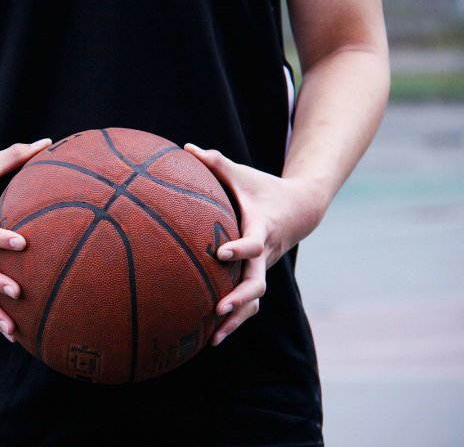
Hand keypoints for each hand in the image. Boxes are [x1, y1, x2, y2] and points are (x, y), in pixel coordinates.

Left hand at [184, 144, 329, 345]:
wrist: (299, 208)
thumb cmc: (263, 188)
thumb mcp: (242, 173)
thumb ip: (216, 162)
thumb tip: (186, 147)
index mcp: (261, 228)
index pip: (253, 243)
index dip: (240, 248)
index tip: (221, 253)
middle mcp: (265, 254)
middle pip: (258, 282)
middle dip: (239, 297)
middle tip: (218, 308)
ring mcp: (263, 268)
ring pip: (254, 300)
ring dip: (237, 320)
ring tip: (213, 338)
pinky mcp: (257, 276)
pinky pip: (249, 303)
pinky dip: (235, 320)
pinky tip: (212, 336)